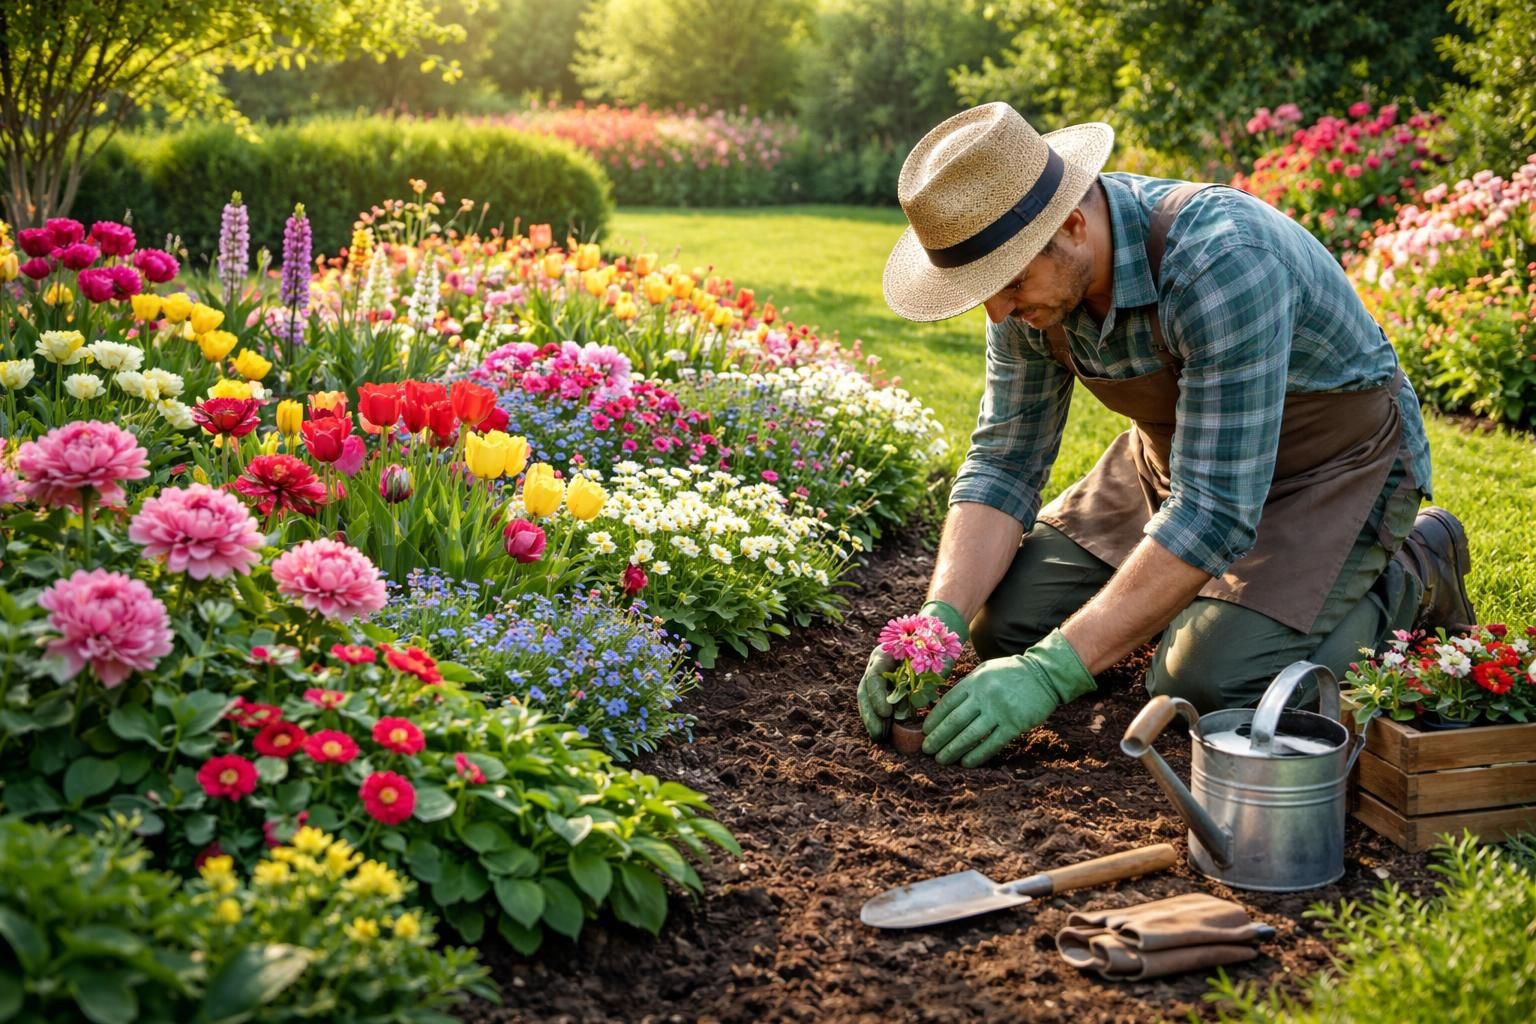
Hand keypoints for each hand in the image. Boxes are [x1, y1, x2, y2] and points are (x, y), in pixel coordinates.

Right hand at [857, 599, 968, 739]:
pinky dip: (879, 717)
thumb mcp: (930, 659)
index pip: (874, 676)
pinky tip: (884, 731)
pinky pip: (877, 702)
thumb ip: (923, 677)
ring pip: (867, 698)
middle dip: (870, 714)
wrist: (935, 633)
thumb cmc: (934, 645)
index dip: (878, 696)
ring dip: (872, 718)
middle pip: (865, 690)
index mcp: (885, 653)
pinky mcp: (886, 686)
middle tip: (878, 734)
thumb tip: (916, 704)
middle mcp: (877, 664)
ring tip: (881, 736)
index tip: (887, 714)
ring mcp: (879, 675)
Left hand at [922, 629, 1094, 766]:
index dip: (934, 719)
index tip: (924, 731)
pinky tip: (965, 762)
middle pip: (954, 721)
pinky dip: (976, 755)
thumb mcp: (985, 671)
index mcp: (974, 681)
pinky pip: (991, 744)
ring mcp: (999, 711)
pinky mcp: (1014, 725)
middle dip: (938, 738)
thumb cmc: (1010, 674)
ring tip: (941, 759)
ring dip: (952, 749)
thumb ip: (966, 687)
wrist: (1043, 675)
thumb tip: (944, 708)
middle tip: (927, 750)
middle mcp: (984, 696)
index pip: (947, 703)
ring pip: (970, 735)